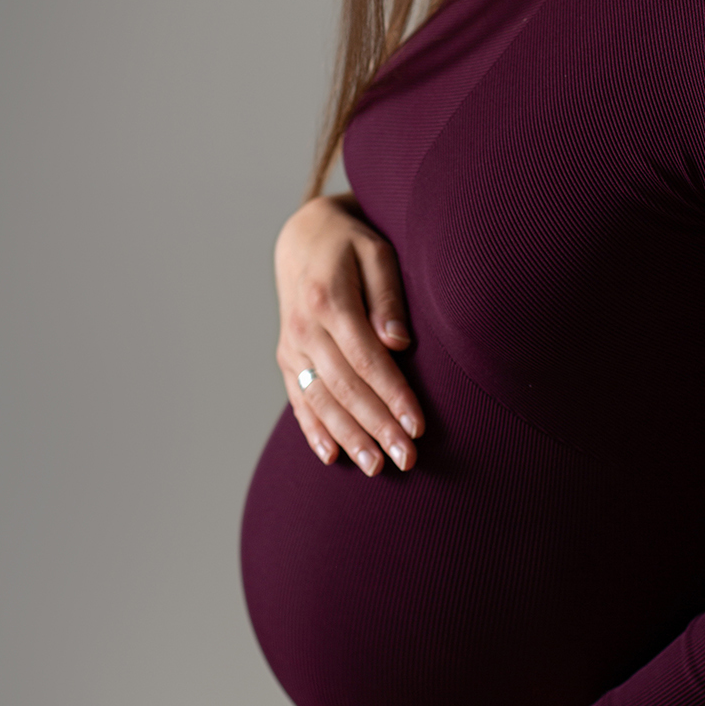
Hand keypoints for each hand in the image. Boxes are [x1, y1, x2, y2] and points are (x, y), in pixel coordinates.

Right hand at [275, 195, 425, 475]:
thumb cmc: (352, 245)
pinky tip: (332, 457)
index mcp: (329, 300)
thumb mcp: (377, 252)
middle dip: (376, 426)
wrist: (303, 237)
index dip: (393, 394)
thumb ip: (387, 296)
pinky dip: (313, 430)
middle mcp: (304, 327)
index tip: (418, 425)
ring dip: (348, 438)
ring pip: (321, 400)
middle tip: (407, 459)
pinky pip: (298, 399)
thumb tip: (399, 342)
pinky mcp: (286, 358)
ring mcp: (291, 346)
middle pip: (344, 387)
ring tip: (376, 468)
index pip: (366, 359)